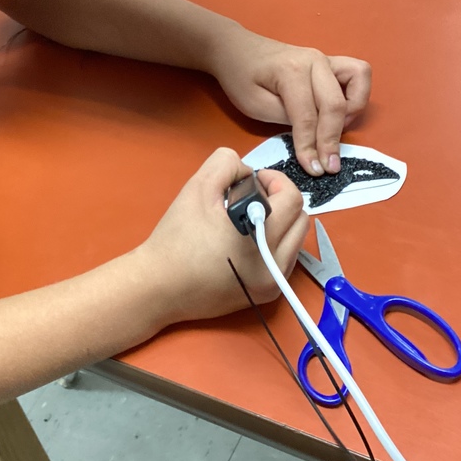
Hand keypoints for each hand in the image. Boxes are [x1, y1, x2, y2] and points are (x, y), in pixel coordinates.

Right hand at [137, 148, 307, 325]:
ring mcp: (272, 284)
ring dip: (282, 223)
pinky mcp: (265, 295)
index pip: (292, 199)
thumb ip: (227, 164)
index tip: (253, 180)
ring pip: (296, 242)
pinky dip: (275, 245)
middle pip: (301, 220)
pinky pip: (286, 261)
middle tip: (252, 197)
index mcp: (259, 238)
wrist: (159, 285)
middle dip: (281, 201)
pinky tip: (250, 240)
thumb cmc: (176, 237)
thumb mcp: (197, 186)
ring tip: (251, 219)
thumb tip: (248, 174)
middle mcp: (273, 265)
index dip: (275, 181)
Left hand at [207, 25, 370, 175]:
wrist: (236, 48)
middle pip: (335, 104)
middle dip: (332, 139)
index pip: (307, 116)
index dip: (311, 147)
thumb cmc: (240, 77)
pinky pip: (358, 73)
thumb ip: (287, 120)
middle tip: (328, 165)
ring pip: (358, 81)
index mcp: (291, 71)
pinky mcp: (330, 62)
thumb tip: (314, 140)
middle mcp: (314, 61)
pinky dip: (356, 93)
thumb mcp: (254, 105)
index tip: (314, 170)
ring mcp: (325, 58)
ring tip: (335, 129)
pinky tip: (341, 111)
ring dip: (353, 110)